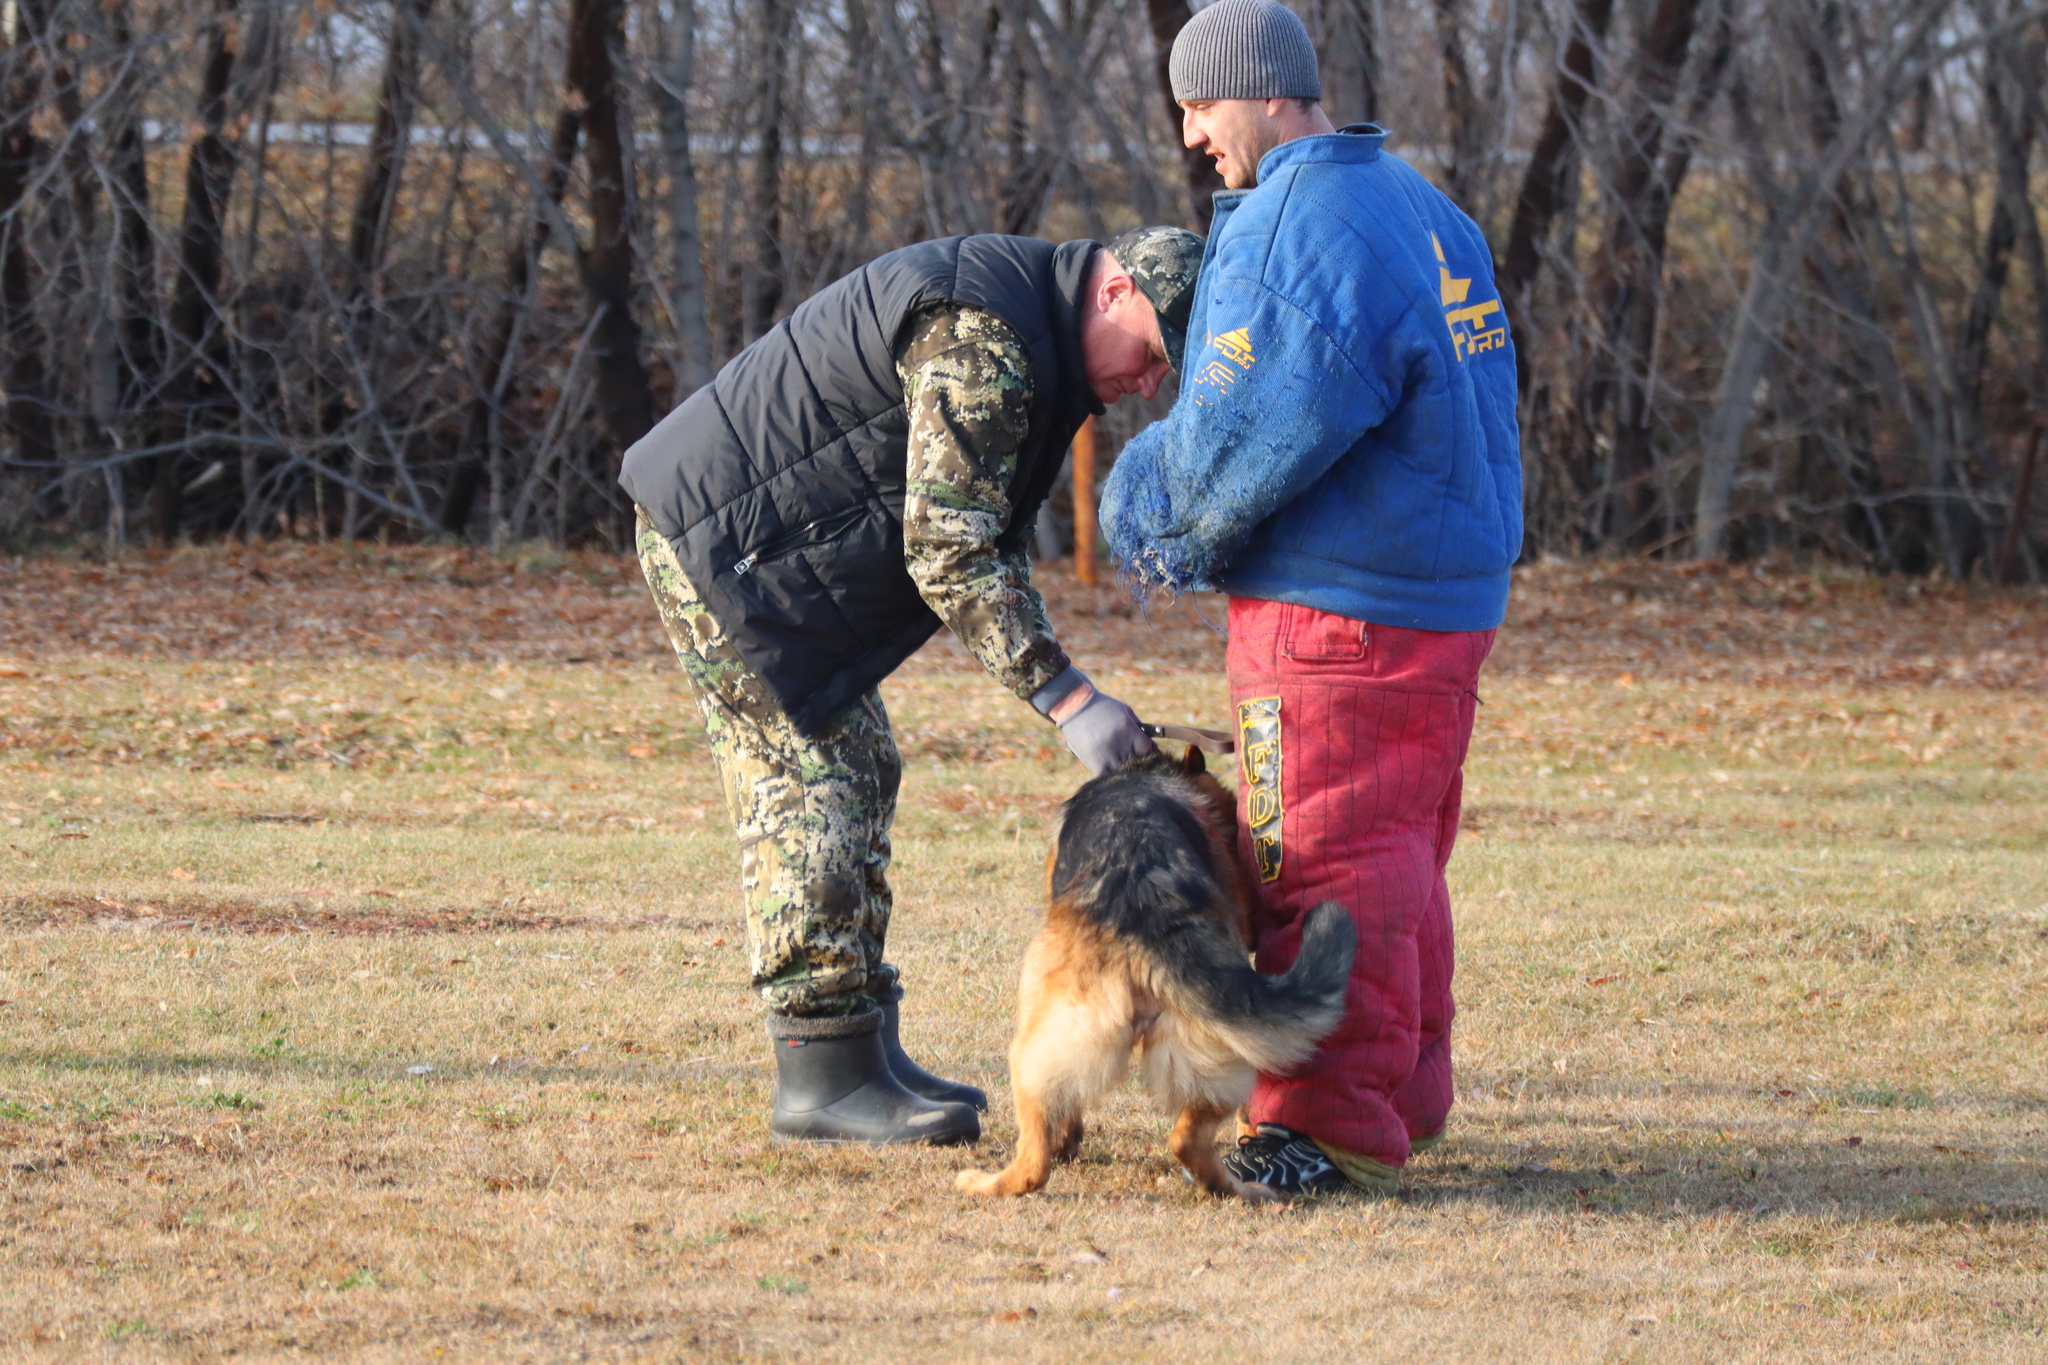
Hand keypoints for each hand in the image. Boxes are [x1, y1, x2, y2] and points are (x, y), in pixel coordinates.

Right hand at [1032, 666, 1156, 774]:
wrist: (1074, 706)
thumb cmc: (1102, 707)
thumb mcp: (1124, 711)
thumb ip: (1138, 726)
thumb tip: (1151, 744)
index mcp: (1129, 729)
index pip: (1148, 750)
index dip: (1148, 752)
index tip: (1143, 751)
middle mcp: (1120, 743)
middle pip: (1137, 762)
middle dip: (1137, 761)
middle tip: (1133, 758)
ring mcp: (1107, 754)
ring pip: (1124, 772)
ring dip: (1125, 770)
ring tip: (1120, 764)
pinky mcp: (1094, 762)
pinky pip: (1108, 776)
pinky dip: (1111, 775)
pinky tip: (1110, 768)